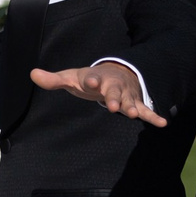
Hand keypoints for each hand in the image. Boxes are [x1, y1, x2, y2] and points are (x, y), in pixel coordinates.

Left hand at [31, 60, 165, 127]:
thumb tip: (32, 74)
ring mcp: (125, 95)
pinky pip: (146, 110)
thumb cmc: (90, 78)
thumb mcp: (72, 77)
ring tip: (134, 115)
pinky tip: (163, 124)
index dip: (91, 79)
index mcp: (96, 78)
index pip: (93, 78)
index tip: (89, 80)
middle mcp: (113, 85)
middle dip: (114, 97)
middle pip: (114, 91)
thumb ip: (54, 79)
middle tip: (113, 106)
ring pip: (130, 101)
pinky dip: (153, 116)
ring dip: (132, 108)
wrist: (115, 72)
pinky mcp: (135, 103)